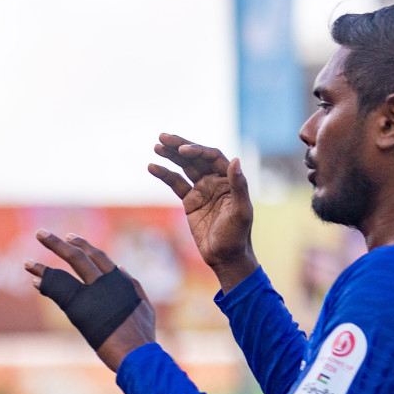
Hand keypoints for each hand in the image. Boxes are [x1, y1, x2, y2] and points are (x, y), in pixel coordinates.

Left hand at [26, 230, 156, 371]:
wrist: (136, 352)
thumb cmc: (141, 335)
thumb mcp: (144, 305)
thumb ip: (133, 285)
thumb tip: (120, 266)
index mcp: (120, 281)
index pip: (98, 257)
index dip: (82, 245)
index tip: (69, 238)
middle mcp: (105, 282)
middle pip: (78, 256)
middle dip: (57, 244)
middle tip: (40, 234)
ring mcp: (91, 293)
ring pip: (64, 271)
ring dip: (43, 266)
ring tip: (26, 262)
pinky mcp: (79, 307)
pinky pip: (58, 290)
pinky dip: (45, 284)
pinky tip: (34, 279)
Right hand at [149, 133, 258, 289]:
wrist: (225, 257)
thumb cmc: (237, 235)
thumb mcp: (241, 211)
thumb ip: (238, 185)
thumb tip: (235, 160)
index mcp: (229, 180)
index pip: (212, 157)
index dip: (197, 151)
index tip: (182, 150)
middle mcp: (216, 181)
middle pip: (196, 158)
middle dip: (180, 146)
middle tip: (163, 137)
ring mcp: (202, 190)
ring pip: (184, 168)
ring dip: (170, 156)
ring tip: (156, 146)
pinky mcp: (190, 201)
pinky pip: (175, 184)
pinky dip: (164, 175)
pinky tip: (153, 166)